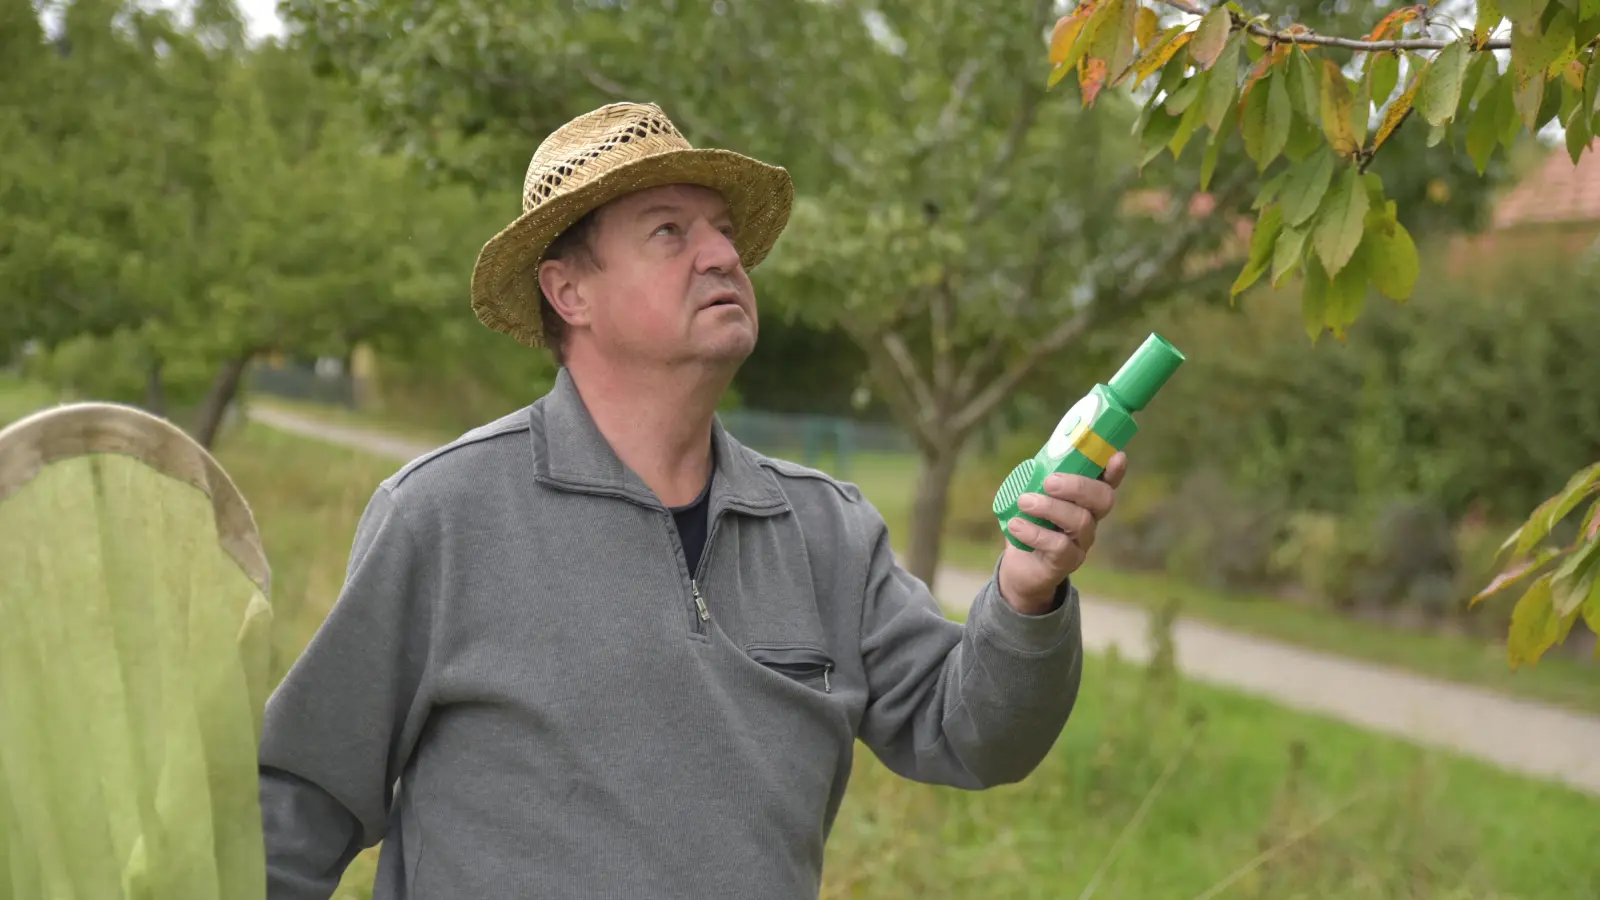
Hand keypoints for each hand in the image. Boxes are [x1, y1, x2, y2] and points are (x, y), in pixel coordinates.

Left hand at [996, 452, 1126, 614]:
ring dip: (1050, 507)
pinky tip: (1016, 525)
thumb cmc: (1029, 524)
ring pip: (1080, 521)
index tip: (1117, 456)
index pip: (1107, 483)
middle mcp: (1090, 520)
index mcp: (1084, 500)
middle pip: (1102, 500)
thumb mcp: (1031, 497)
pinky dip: (1035, 532)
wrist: (1019, 567)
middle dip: (1078, 486)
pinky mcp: (1067, 562)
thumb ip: (1038, 478)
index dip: (1115, 471)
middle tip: (1049, 481)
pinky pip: (1059, 546)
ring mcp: (1082, 542)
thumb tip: (1037, 458)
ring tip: (1023, 501)